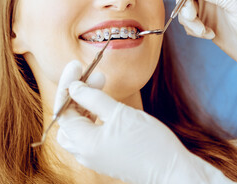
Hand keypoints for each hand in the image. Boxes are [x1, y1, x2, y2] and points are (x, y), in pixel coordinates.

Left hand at [54, 60, 234, 183]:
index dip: (67, 85)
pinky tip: (104, 104)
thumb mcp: (120, 113)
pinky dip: (93, 117)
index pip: (63, 110)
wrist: (173, 170)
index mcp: (84, 142)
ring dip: (85, 105)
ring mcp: (95, 157)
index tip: (75, 66)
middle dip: (76, 94)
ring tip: (99, 85)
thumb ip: (93, 98)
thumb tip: (73, 87)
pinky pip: (90, 135)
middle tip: (91, 75)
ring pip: (78, 127)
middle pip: (68, 119)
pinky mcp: (106, 157)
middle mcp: (85, 153)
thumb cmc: (150, 143)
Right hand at [175, 0, 236, 106]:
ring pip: (185, 9)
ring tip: (204, 31)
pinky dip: (193, 30)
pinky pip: (188, 24)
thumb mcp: (236, 5)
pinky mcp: (206, 26)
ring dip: (190, 21)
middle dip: (185, 5)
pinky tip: (209, 35)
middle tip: (193, 17)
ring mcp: (209, 11)